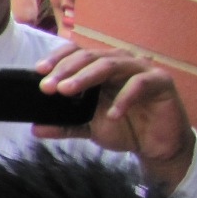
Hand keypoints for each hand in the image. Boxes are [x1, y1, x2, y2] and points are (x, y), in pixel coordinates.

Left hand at [35, 41, 196, 187]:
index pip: (76, 52)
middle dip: (65, 70)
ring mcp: (140, 69)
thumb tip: (36, 129)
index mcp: (100, 67)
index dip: (57, 58)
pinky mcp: (161, 81)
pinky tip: (111, 114)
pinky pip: (140, 84)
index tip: (39, 71)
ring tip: (67, 91)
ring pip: (110, 65)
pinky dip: (123, 98)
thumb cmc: (124, 127)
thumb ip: (65, 125)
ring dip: (86, 77)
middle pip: (89, 56)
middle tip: (47, 87)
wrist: (157, 145)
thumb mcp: (89, 127)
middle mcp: (119, 62)